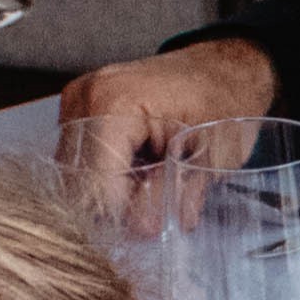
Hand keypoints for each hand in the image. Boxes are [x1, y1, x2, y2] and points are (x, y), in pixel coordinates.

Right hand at [51, 38, 278, 205]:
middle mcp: (84, 98)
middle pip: (78, 180)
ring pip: (75, 174)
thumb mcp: (210, 157)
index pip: (94, 182)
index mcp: (113, 104)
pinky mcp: (78, 109)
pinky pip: (79, 158)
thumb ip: (172, 194)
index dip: (122, 213)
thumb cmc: (224, 103)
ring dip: (110, 190)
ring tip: (152, 180)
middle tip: (158, 204)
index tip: (154, 224)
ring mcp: (77, 101)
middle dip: (116, 204)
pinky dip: (107, 174)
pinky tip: (139, 168)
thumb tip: (142, 230)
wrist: (223, 69)